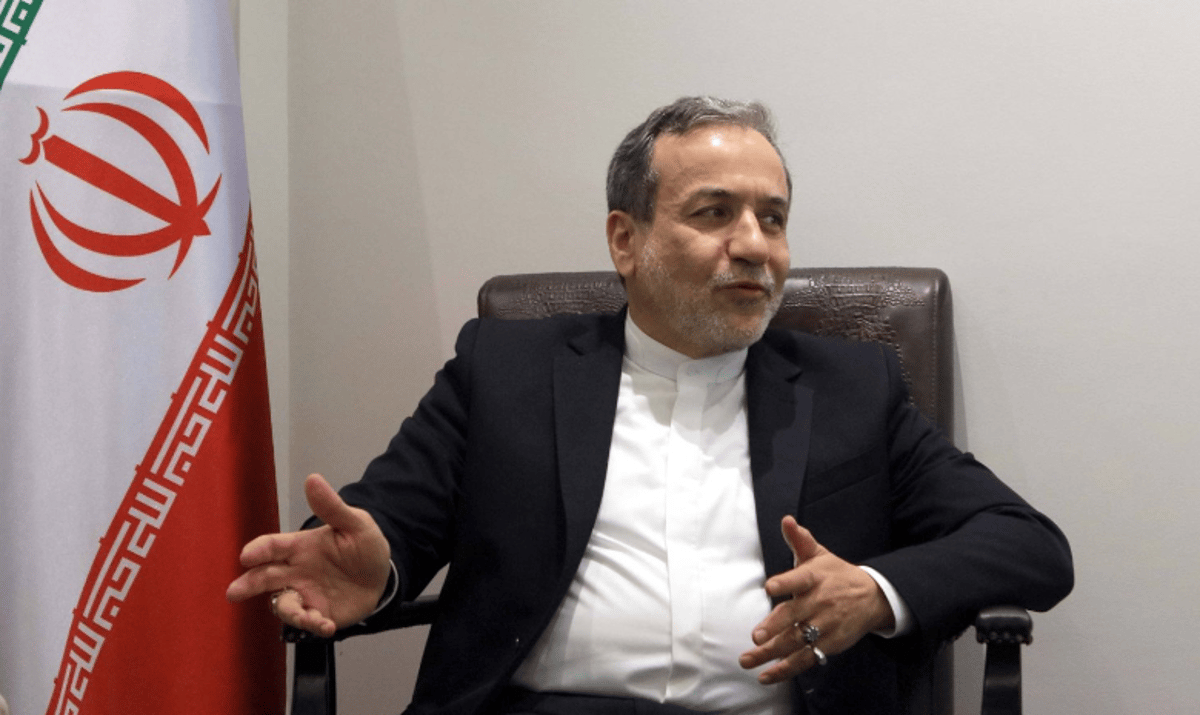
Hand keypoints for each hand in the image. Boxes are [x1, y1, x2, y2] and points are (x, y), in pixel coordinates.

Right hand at [225, 474, 390, 636]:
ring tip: (305, 616)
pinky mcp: (317, 613)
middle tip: (235, 592)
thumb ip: (332, 507)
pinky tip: (327, 625)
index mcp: (301, 546)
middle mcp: (296, 571)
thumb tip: (312, 478)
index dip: (259, 550)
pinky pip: (307, 622)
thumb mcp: (355, 524)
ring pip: (283, 604)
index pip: (274, 546)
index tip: (246, 556)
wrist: (383, 575)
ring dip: (289, 611)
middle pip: (264, 577)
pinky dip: (313, 625)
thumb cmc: (363, 546)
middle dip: (248, 584)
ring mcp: (305, 593)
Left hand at [739, 516, 893, 683]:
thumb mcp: (819, 555)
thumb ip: (799, 541)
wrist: (872, 597)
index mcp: (815, 578)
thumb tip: (787, 520)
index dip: (784, 583)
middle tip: (756, 636)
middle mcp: (820, 603)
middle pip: (795, 616)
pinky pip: (805, 659)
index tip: (769, 587)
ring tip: (747, 659)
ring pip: (795, 641)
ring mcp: (825, 626)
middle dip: (775, 626)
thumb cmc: (835, 574)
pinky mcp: (829, 645)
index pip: (799, 579)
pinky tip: (766, 675)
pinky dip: (785, 669)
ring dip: (771, 653)